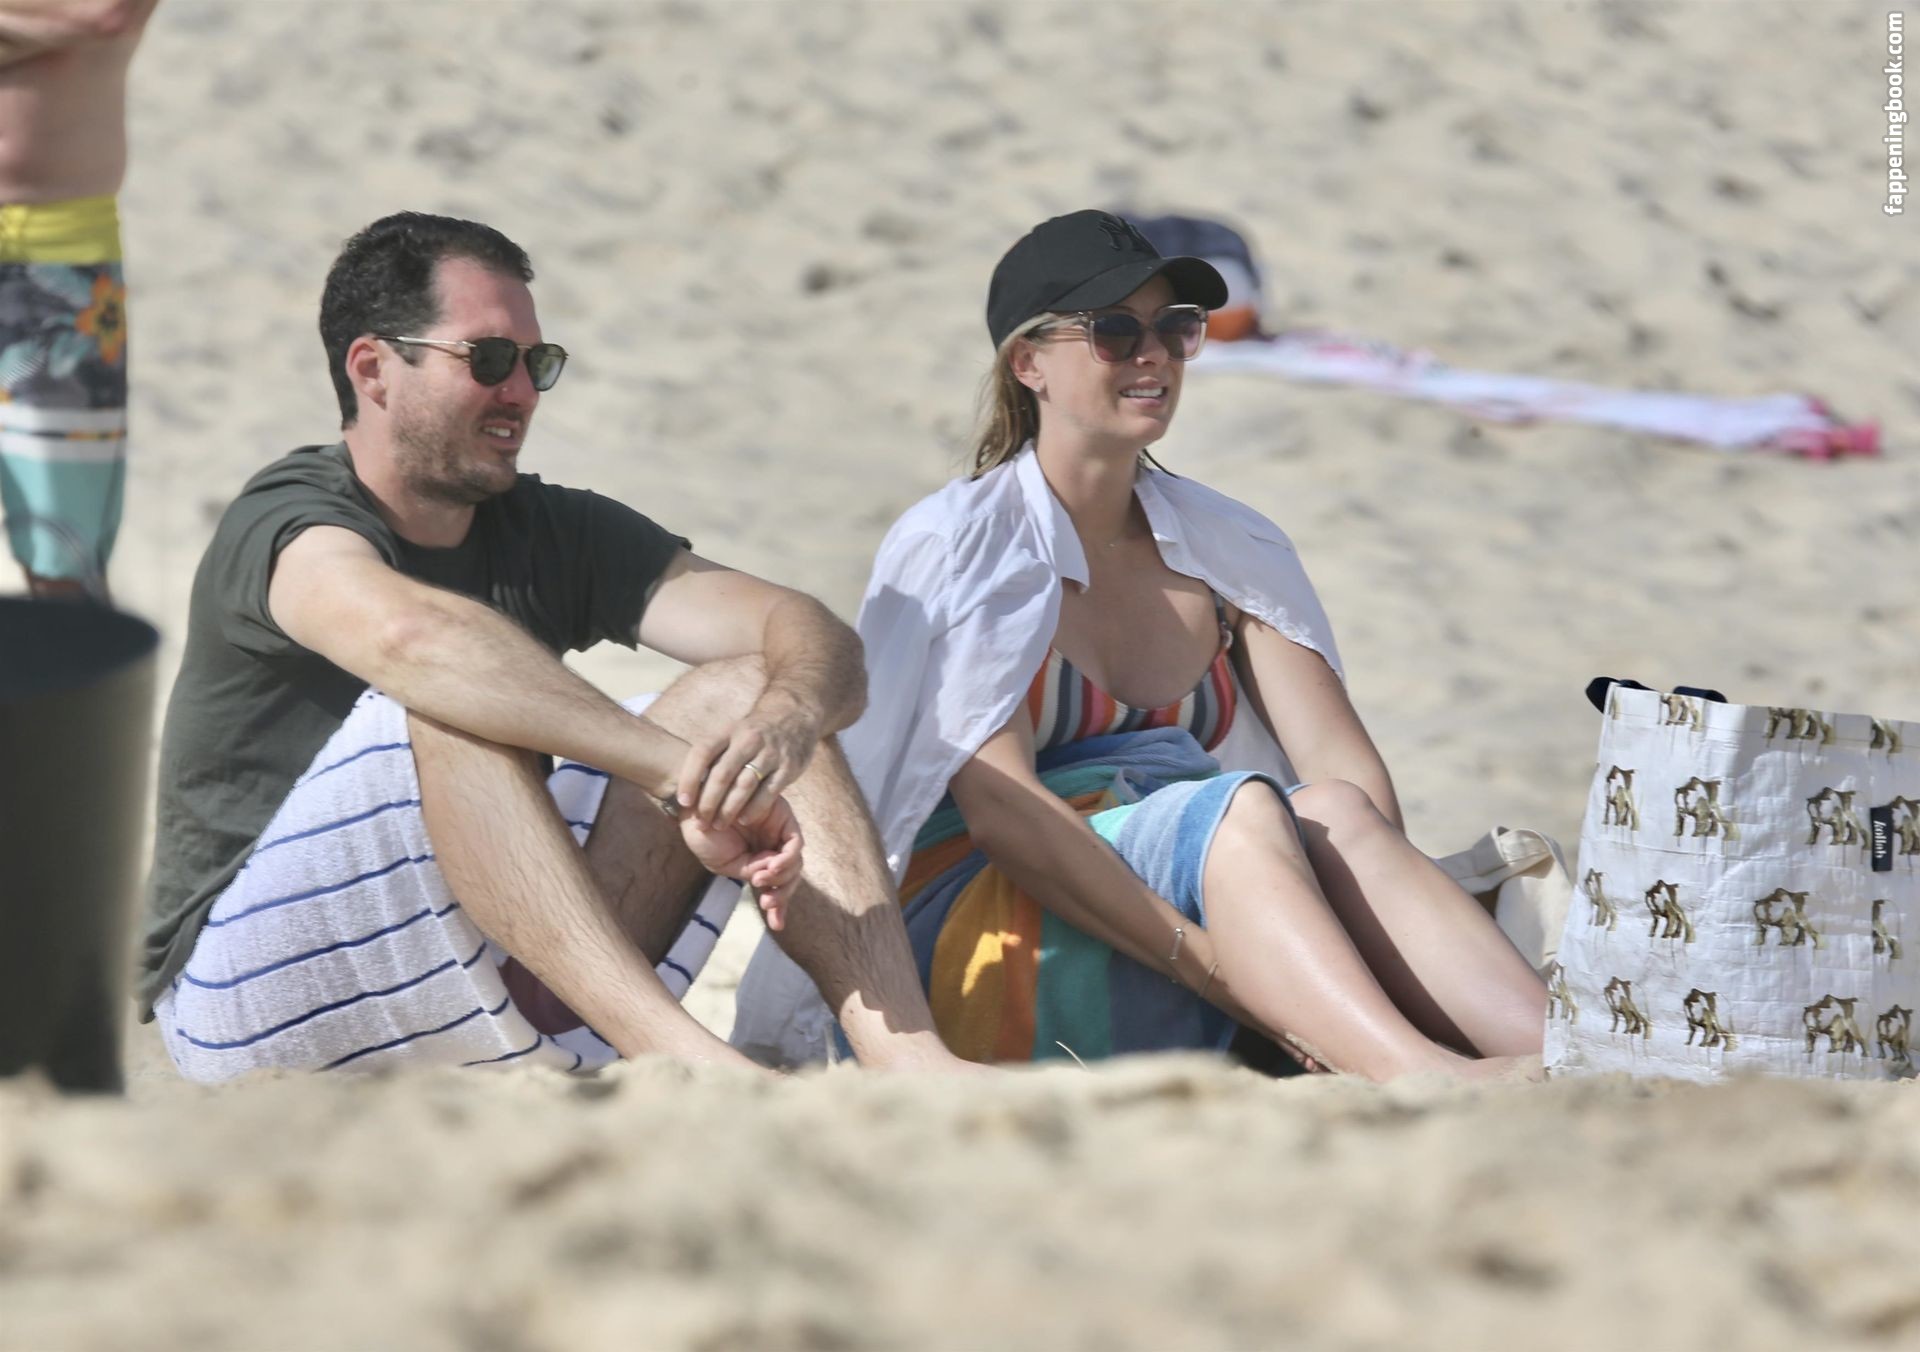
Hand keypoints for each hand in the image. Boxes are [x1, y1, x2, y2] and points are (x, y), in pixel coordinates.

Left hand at [676, 691, 822, 828]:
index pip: (702, 753)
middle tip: (700, 822)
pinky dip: (754, 808)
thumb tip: (685, 785)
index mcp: (729, 731)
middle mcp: (748, 740)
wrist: (794, 716)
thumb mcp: (732, 733)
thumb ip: (713, 755)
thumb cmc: (753, 733)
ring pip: (744, 785)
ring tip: (718, 825)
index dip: (689, 778)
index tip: (683, 801)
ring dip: (728, 809)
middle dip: (708, 802)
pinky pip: (768, 791)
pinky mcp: (789, 767)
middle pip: (722, 774)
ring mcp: (770, 753)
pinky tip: (743, 819)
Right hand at [677, 793, 803, 929]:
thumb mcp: (727, 864)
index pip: (777, 887)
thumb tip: (771, 881)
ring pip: (796, 863)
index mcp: (758, 862)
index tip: (776, 925)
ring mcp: (778, 833)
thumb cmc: (704, 834)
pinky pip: (795, 843)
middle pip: (790, 877)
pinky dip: (786, 858)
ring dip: (780, 876)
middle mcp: (771, 848)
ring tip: (759, 879)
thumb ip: (751, 872)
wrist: (694, 807)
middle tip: (766, 903)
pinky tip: (770, 865)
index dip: (779, 907)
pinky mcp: (783, 817)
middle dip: (782, 894)